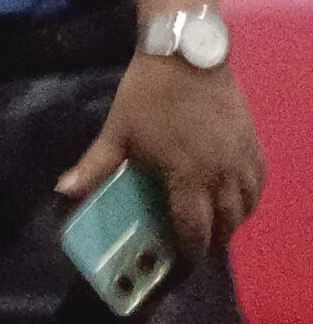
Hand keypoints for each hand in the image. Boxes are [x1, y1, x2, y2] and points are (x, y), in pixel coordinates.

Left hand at [59, 54, 263, 257]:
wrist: (186, 56)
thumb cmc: (148, 96)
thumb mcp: (116, 133)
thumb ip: (93, 167)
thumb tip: (63, 192)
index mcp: (186, 176)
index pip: (194, 230)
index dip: (190, 254)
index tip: (180, 266)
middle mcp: (220, 175)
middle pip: (226, 225)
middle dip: (212, 243)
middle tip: (195, 249)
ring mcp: (241, 160)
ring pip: (246, 207)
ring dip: (232, 224)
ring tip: (214, 228)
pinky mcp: (253, 145)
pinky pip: (259, 185)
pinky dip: (250, 200)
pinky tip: (237, 202)